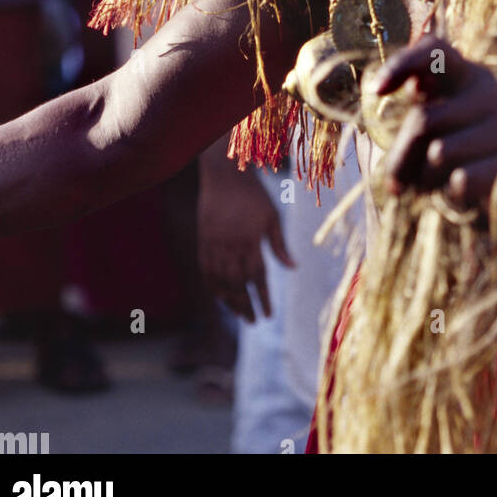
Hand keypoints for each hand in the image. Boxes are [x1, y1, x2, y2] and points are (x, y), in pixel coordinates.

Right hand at [198, 164, 292, 321]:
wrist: (225, 175)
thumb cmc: (254, 195)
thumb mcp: (272, 217)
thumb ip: (280, 245)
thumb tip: (293, 267)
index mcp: (250, 241)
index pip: (257, 277)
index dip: (263, 298)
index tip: (269, 315)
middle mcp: (230, 246)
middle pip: (238, 285)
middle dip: (247, 306)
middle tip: (255, 321)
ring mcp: (214, 245)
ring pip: (220, 281)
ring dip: (230, 301)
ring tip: (241, 314)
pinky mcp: (203, 241)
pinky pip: (206, 271)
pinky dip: (213, 287)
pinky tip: (221, 297)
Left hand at [371, 36, 496, 238]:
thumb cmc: (469, 158)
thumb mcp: (442, 129)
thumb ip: (418, 109)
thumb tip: (380, 91)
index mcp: (468, 77)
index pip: (436, 51)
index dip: (403, 62)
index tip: (377, 90)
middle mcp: (493, 93)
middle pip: (424, 120)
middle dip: (400, 159)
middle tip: (395, 185)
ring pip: (439, 153)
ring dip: (425, 181)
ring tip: (434, 188)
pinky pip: (462, 180)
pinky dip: (451, 196)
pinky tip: (460, 197)